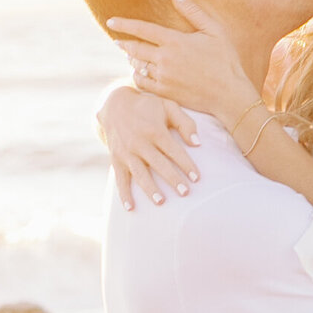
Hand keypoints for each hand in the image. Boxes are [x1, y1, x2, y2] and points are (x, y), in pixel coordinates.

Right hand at [96, 84, 199, 211]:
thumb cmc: (148, 106)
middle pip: (159, 164)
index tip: (197, 178)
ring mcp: (127, 153)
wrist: (115, 104)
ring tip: (161, 202)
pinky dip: (124, 194)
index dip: (186, 165)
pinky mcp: (116, 159)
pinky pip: (120, 179)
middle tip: (185, 193)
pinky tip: (131, 208)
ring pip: (140, 174)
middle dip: (173, 179)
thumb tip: (198, 143)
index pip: (174, 151)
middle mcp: (140, 143)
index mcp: (155, 131)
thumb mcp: (168, 106)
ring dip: (150, 189)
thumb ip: (185, 123)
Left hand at [105, 5, 254, 125]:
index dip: (124, 24)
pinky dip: (138, 76)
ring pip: (138, 65)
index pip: (142, 29)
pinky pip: (142, 82)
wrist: (229, 94)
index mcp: (175, 41)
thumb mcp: (214, 31)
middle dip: (124, 44)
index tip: (111, 22)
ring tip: (132, 56)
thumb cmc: (225, 60)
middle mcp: (165, 59)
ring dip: (132, 59)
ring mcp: (163, 77)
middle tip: (118, 41)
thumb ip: (193, 12)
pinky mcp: (165, 92)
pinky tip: (140, 72)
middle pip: (135, 48)